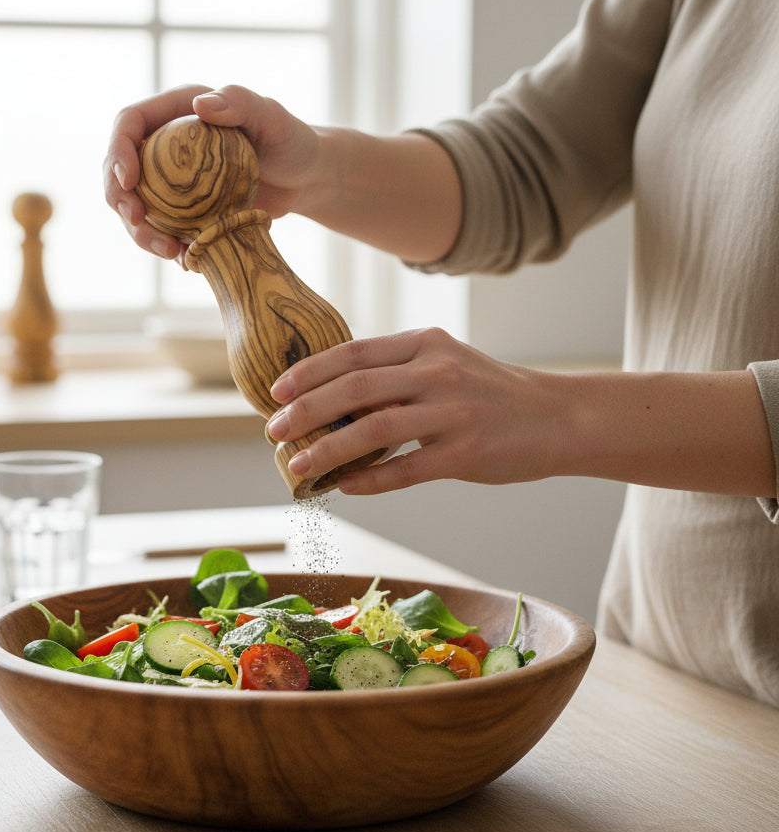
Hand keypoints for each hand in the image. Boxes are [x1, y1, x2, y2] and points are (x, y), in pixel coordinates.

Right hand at [103, 84, 323, 260]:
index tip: (127, 181)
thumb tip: (201, 105)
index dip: (117, 151)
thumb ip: (240, 103)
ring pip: (137, 208)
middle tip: (137, 222)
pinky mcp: (185, 212)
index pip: (129, 125)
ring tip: (167, 250)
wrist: (306, 180)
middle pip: (120, 170)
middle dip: (119, 199)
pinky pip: (163, 232)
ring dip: (140, 233)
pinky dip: (168, 248)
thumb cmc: (293, 141)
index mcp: (176, 113)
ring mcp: (172, 182)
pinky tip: (187, 261)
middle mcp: (166, 146)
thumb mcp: (272, 118)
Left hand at [265, 328, 568, 494]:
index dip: (309, 372)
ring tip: (298, 466)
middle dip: (306, 410)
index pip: (354, 353)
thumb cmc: (489, 392)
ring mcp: (453, 412)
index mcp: (426, 344)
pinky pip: (406, 469)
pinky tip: (345, 486)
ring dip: (328, 450)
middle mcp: (438, 372)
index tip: (277, 391)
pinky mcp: (466, 453)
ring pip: (374, 430)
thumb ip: (396, 372)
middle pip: (355, 388)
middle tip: (274, 430)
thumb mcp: (445, 363)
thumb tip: (331, 398)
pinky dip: (370, 480)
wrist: (558, 418)